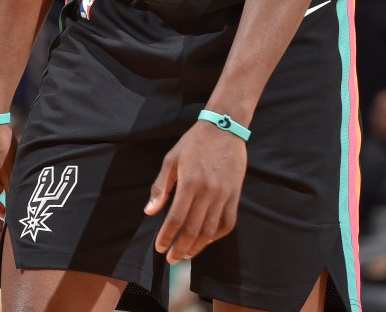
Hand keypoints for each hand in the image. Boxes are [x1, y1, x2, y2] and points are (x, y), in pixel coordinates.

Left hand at [144, 121, 246, 262]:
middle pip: (192, 229)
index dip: (166, 236)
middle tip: (172, 259)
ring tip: (187, 255)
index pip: (175, 218)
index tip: (159, 248)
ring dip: (197, 247)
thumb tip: (149, 211)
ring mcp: (223, 194)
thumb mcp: (171, 159)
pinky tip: (207, 240)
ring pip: (210, 230)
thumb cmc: (194, 142)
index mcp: (189, 182)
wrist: (224, 127)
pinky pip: (228, 223)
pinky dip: (217, 236)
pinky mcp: (235, 194)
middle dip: (180, 248)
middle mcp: (207, 191)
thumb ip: (161, 186)